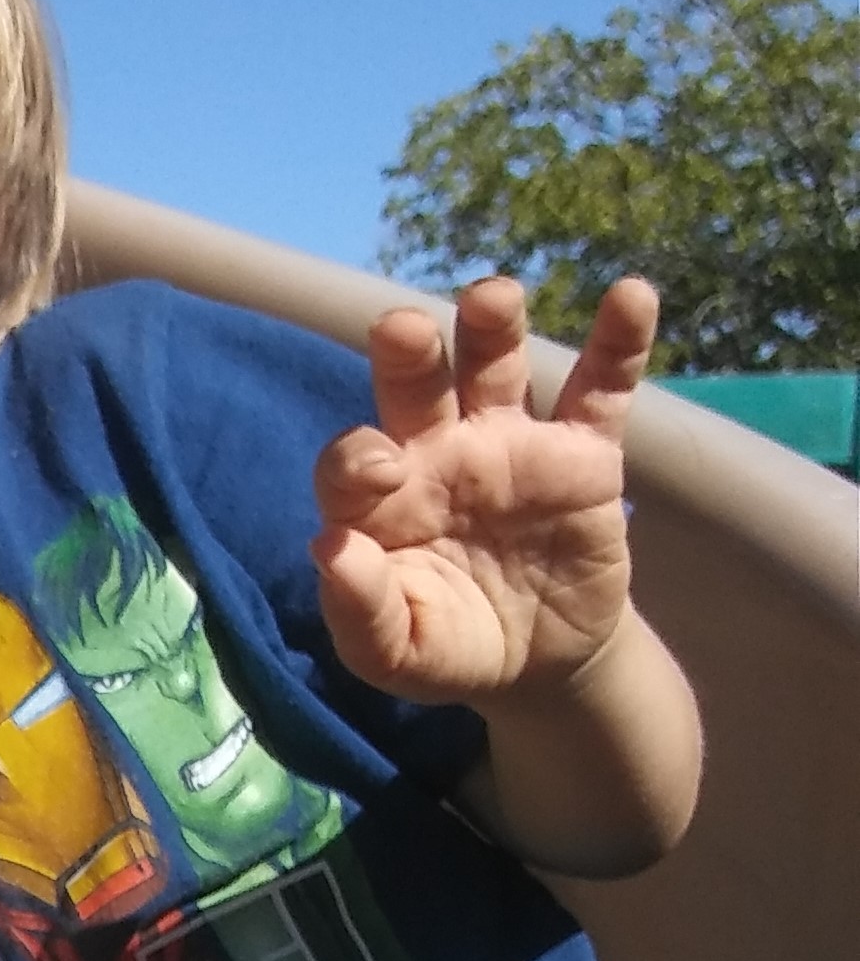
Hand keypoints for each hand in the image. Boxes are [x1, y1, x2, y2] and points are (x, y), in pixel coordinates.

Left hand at [311, 276, 654, 707]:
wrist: (539, 664)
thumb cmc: (448, 646)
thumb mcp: (396, 651)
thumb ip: (360, 609)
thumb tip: (329, 550)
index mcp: (380, 498)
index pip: (352, 461)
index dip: (357, 458)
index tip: (379, 469)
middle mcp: (437, 453)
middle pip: (414, 384)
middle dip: (406, 352)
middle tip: (402, 330)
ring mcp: (511, 446)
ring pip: (496, 367)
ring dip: (492, 326)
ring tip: (493, 296)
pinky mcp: (583, 456)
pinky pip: (600, 390)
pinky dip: (618, 343)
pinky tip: (630, 296)